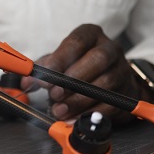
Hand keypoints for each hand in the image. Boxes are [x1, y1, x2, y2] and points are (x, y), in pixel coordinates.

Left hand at [20, 24, 148, 122]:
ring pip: (105, 84)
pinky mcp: (126, 93)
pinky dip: (90, 113)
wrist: (113, 82)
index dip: (59, 59)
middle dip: (73, 79)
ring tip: (59, 110)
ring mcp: (122, 70)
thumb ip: (44, 68)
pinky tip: (74, 118)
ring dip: (79, 100)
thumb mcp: (61, 61)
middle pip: (98, 59)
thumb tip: (27, 81)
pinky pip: (111, 104)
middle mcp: (110, 49)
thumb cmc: (81, 67)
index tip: (44, 76)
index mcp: (91, 35)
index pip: (77, 41)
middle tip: (54, 94)